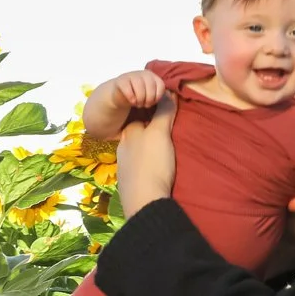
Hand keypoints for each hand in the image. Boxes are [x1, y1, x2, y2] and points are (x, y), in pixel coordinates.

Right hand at [112, 69, 166, 111]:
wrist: (120, 94)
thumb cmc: (138, 96)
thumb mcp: (151, 95)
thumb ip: (160, 95)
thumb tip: (172, 98)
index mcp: (153, 77)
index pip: (161, 85)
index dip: (158, 96)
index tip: (153, 102)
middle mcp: (143, 73)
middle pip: (151, 86)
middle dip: (149, 99)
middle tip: (145, 105)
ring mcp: (132, 75)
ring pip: (140, 87)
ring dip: (140, 99)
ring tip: (138, 104)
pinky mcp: (121, 80)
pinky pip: (128, 89)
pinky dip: (131, 97)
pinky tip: (132, 101)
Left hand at [115, 92, 177, 216]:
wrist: (145, 203)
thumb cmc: (152, 164)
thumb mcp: (160, 134)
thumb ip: (163, 113)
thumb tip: (167, 92)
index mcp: (129, 134)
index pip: (140, 115)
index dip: (153, 110)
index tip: (168, 109)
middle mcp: (123, 148)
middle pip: (139, 133)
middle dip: (151, 130)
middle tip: (170, 130)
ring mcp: (125, 167)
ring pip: (138, 151)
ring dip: (150, 148)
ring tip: (166, 150)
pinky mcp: (130, 184)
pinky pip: (140, 167)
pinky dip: (148, 164)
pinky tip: (157, 169)